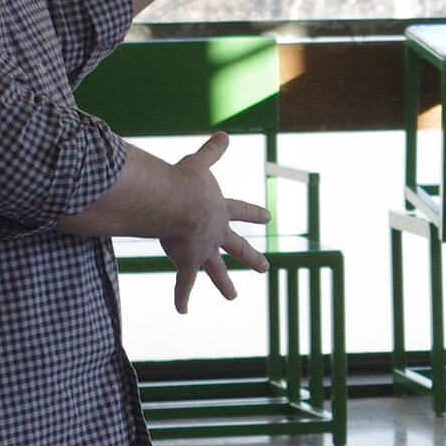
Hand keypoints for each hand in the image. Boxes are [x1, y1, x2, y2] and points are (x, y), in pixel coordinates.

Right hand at [159, 132, 272, 312]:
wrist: (176, 204)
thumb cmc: (184, 181)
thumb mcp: (199, 163)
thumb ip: (211, 152)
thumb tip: (225, 134)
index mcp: (221, 210)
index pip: (241, 211)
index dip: (254, 213)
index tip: (268, 217)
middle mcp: (216, 233)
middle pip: (238, 247)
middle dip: (251, 257)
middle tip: (264, 268)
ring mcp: (203, 250)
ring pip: (217, 270)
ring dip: (225, 284)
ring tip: (233, 296)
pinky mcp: (187, 262)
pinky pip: (184, 283)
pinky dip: (182, 297)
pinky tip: (183, 311)